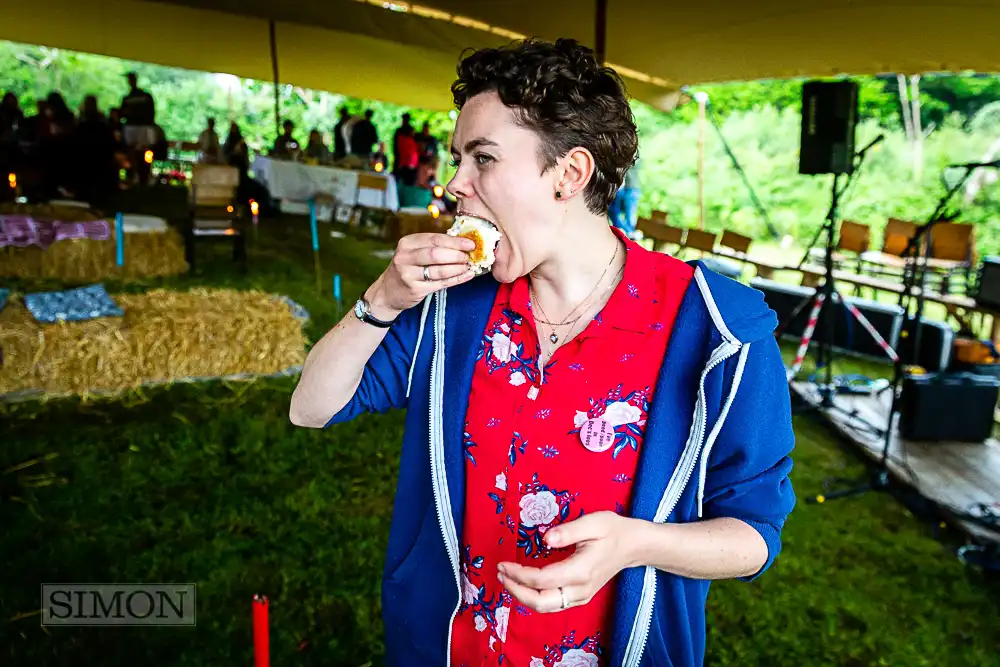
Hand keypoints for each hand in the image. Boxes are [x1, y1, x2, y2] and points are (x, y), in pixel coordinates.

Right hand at [367, 233, 475, 316]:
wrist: (388, 292)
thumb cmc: (407, 269)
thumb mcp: (413, 253)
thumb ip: (433, 247)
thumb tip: (462, 243)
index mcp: (407, 243)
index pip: (435, 239)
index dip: (455, 241)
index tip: (470, 244)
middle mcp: (405, 257)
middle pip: (436, 253)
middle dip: (457, 254)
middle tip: (470, 256)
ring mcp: (408, 274)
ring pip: (439, 270)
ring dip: (458, 268)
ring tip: (469, 266)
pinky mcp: (415, 289)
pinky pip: (440, 284)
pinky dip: (456, 279)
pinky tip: (466, 276)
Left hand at [497, 511, 636, 612]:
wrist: (633, 545)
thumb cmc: (613, 530)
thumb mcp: (593, 522)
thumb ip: (568, 531)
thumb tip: (545, 538)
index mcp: (581, 571)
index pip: (542, 580)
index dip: (519, 574)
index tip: (503, 564)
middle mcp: (580, 589)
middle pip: (541, 602)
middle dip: (516, 591)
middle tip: (500, 574)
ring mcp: (581, 596)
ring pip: (546, 607)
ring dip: (524, 597)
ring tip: (507, 579)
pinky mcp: (581, 596)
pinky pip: (553, 604)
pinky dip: (535, 598)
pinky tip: (525, 585)